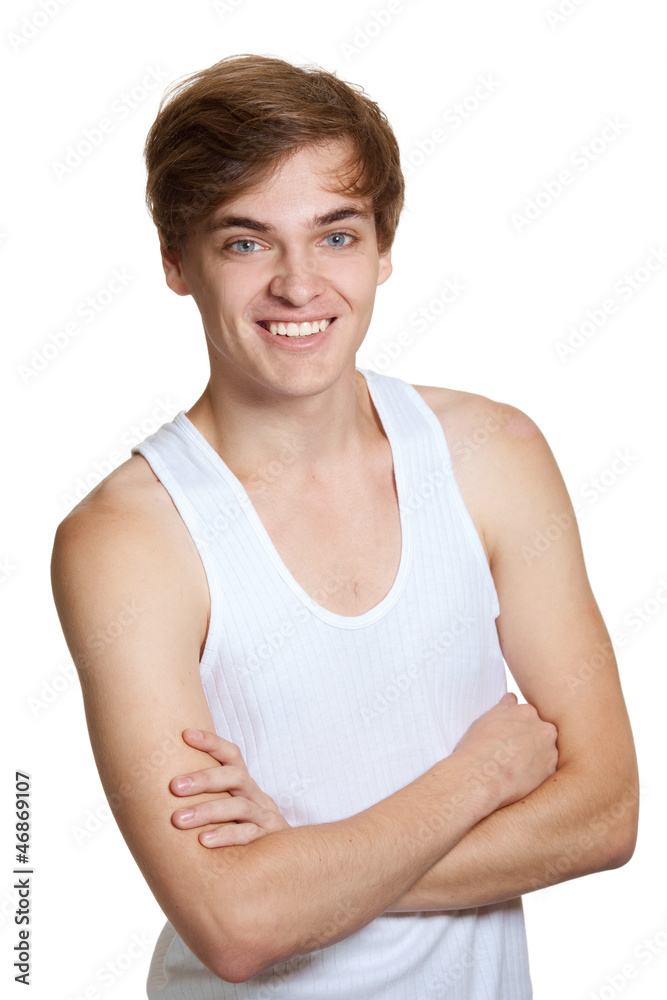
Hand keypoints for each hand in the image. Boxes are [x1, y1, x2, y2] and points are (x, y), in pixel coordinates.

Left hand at [170, 729, 291, 846]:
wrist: (287, 856)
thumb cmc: (243, 829)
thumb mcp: (229, 807)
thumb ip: (206, 797)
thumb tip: (158, 791)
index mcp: (244, 783)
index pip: (231, 755)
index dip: (211, 742)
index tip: (186, 734)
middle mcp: (255, 795)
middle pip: (235, 776)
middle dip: (204, 779)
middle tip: (174, 786)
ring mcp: (264, 816)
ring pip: (239, 806)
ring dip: (208, 811)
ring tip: (178, 820)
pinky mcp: (268, 838)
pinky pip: (248, 834)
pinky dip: (226, 835)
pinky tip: (203, 841)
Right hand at [452, 692, 558, 809]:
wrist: (480, 775)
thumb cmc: (478, 746)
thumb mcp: (486, 719)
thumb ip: (503, 706)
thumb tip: (511, 698)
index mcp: (527, 712)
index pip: (529, 718)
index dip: (517, 731)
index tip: (508, 740)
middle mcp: (543, 728)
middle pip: (541, 734)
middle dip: (530, 743)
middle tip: (512, 755)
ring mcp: (549, 750)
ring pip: (545, 753)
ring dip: (535, 759)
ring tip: (514, 768)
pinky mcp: (551, 771)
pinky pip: (547, 771)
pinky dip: (537, 775)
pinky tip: (520, 778)